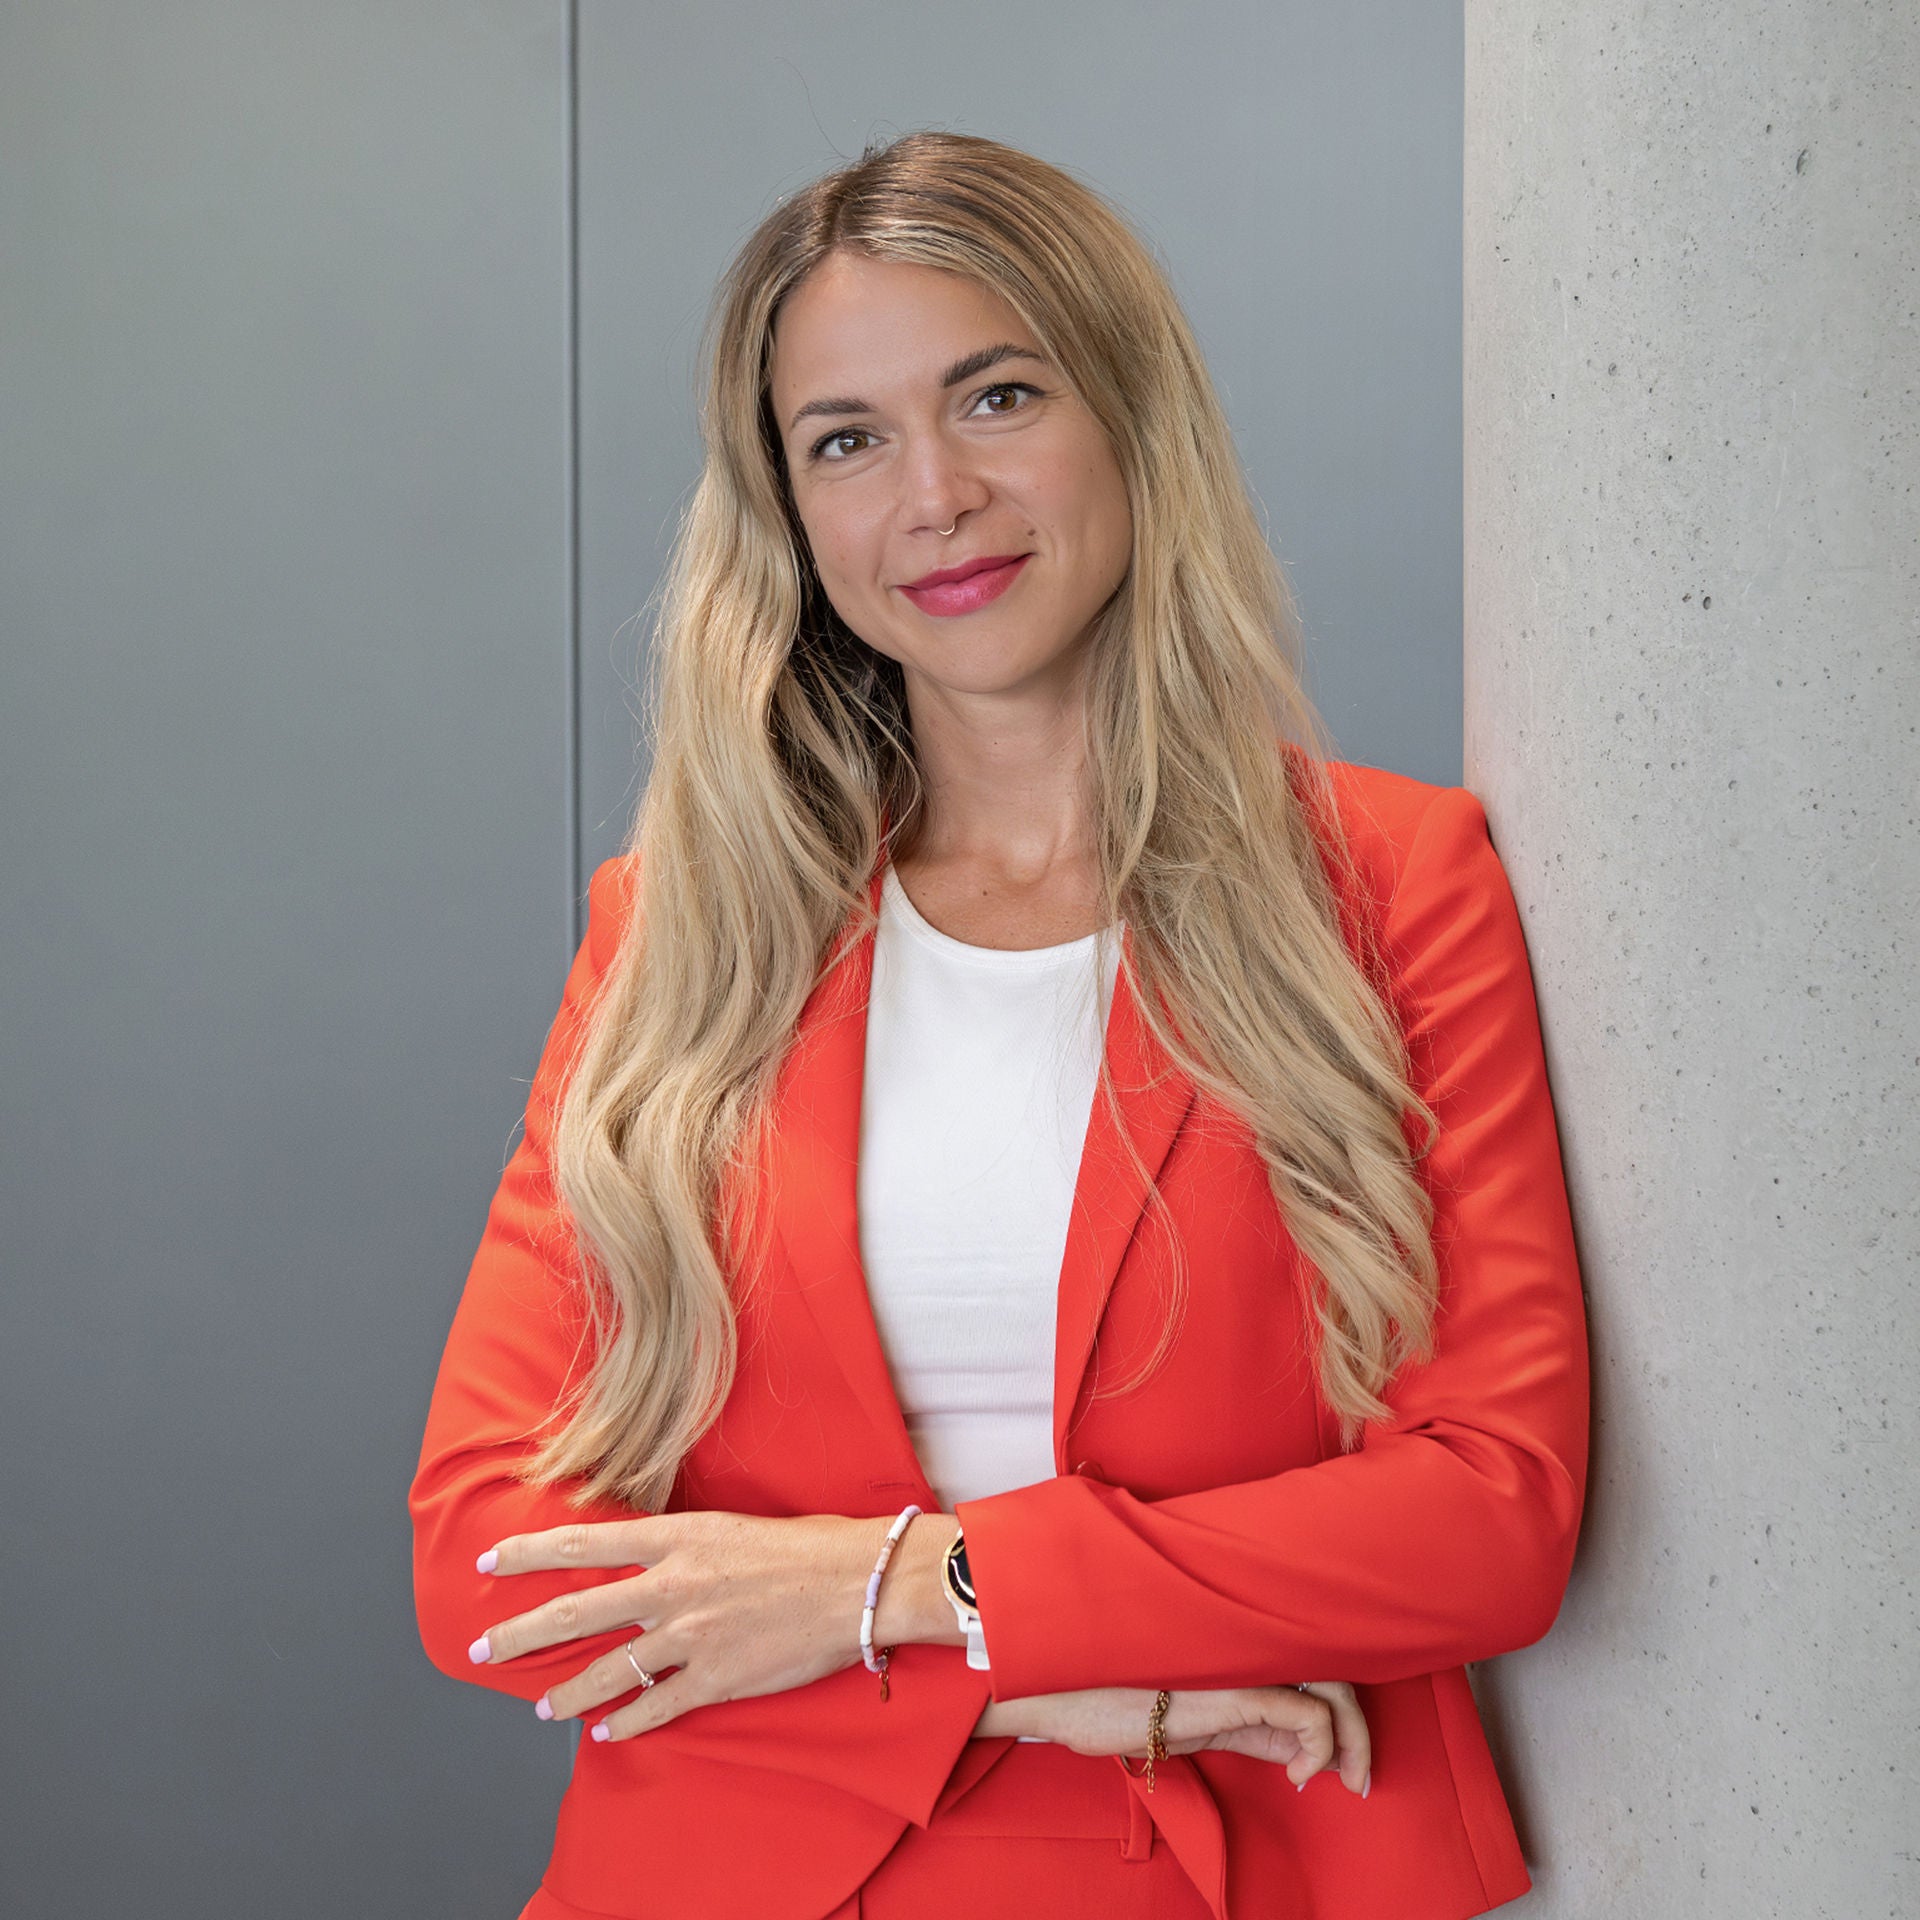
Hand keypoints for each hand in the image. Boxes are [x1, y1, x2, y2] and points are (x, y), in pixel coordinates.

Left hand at [471, 1510, 942, 1737]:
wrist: (857, 1582)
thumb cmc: (805, 1546)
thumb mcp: (730, 1527)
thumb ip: (683, 1544)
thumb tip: (646, 1559)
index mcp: (677, 1537)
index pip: (584, 1541)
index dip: (530, 1551)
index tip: (490, 1559)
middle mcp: (673, 1585)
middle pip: (575, 1611)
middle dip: (519, 1633)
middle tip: (481, 1650)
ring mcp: (691, 1635)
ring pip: (607, 1670)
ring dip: (568, 1693)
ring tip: (544, 1708)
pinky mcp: (716, 1677)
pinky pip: (655, 1708)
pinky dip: (625, 1722)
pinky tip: (606, 1731)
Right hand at [977, 1681, 1371, 1793]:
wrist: (1064, 1689)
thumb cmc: (1116, 1699)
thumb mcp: (1197, 1721)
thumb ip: (1252, 1728)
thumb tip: (1302, 1753)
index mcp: (1242, 1649)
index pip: (1316, 1667)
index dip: (1346, 1712)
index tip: (1349, 1761)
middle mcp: (1250, 1645)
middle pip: (1336, 1673)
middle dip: (1360, 1730)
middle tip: (1360, 1777)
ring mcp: (1244, 1661)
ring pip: (1331, 1691)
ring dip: (1351, 1741)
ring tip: (1342, 1777)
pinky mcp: (1235, 1688)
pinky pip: (1305, 1714)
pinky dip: (1319, 1747)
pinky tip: (1301, 1776)